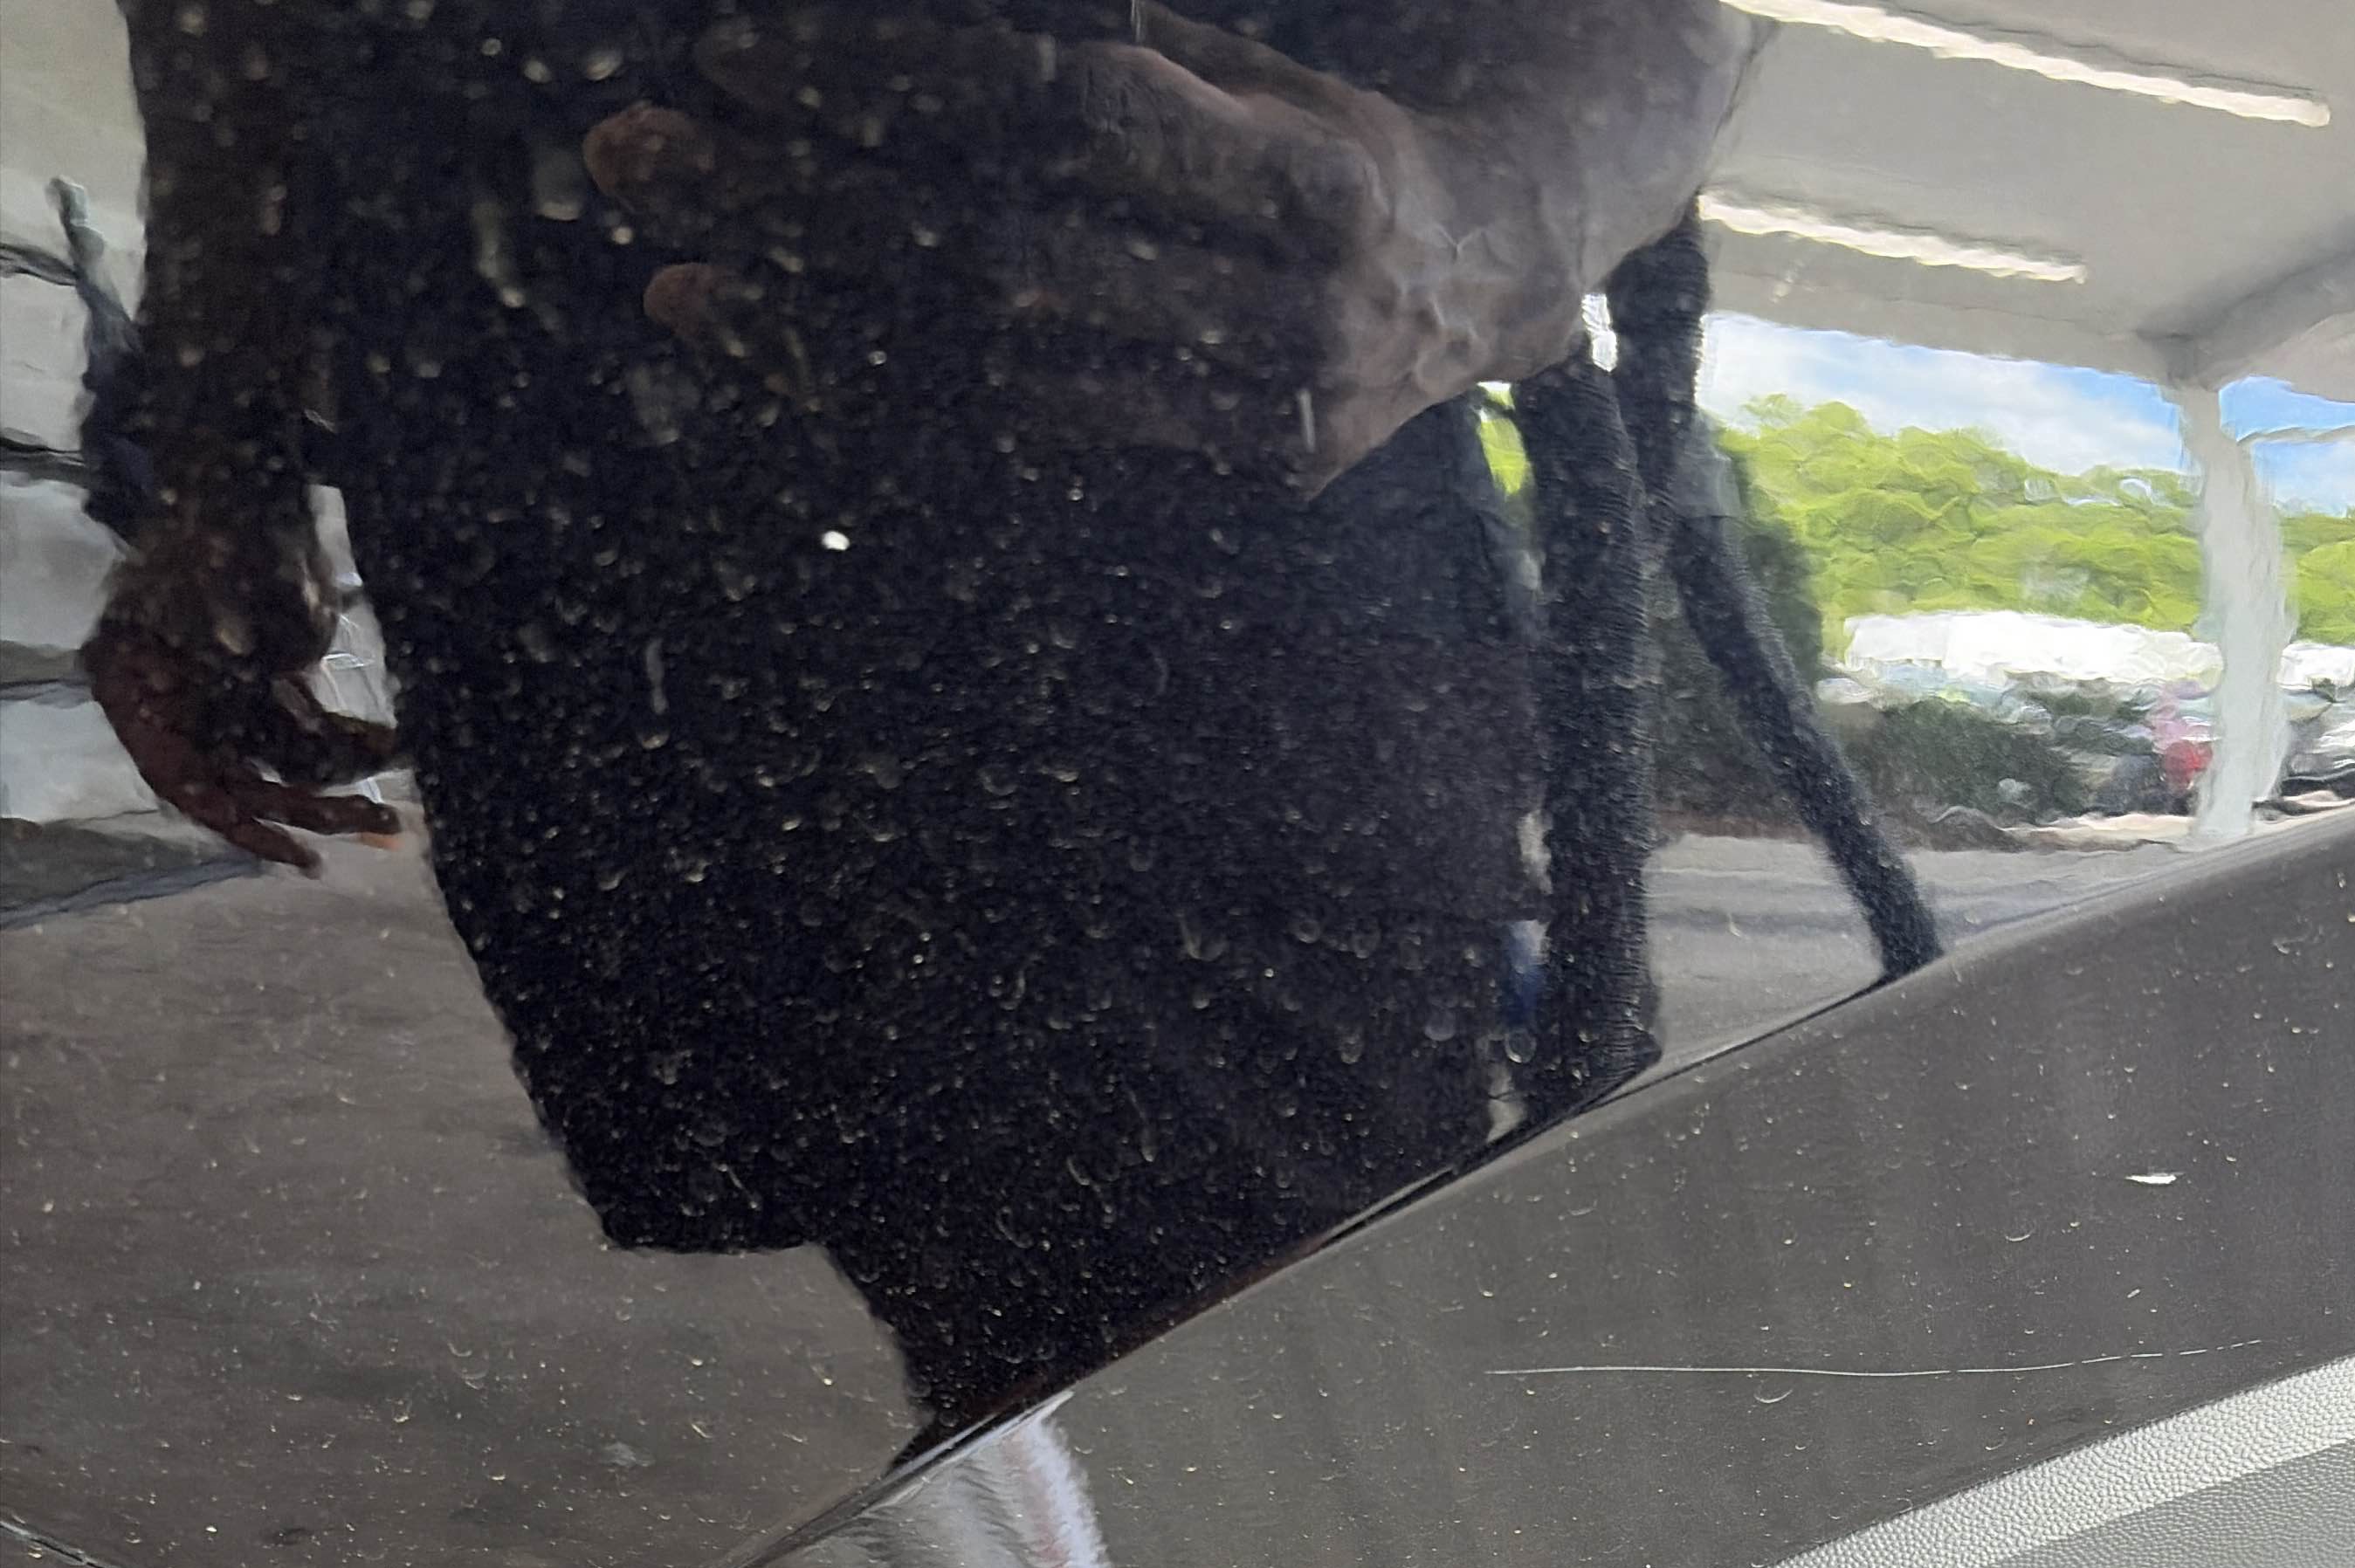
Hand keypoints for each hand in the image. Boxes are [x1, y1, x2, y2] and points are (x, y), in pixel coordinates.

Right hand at [85, 513, 398, 871]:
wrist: (237, 490)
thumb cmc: (206, 531)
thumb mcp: (205, 576)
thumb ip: (222, 619)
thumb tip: (248, 649)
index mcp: (139, 694)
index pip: (187, 785)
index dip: (242, 824)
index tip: (297, 851)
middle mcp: (180, 709)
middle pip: (246, 785)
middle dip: (313, 810)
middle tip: (376, 823)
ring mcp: (225, 702)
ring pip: (283, 765)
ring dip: (340, 782)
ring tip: (392, 809)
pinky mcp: (267, 690)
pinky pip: (306, 733)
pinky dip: (345, 743)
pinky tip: (387, 745)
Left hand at [583, 6, 1562, 488]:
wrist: (1481, 273)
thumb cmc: (1322, 139)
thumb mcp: (1240, 62)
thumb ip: (1113, 55)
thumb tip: (894, 41)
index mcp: (1303, 173)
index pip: (1055, 112)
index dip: (889, 82)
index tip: (736, 58)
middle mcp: (1289, 312)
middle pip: (995, 251)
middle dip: (799, 205)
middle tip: (635, 161)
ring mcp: (1260, 424)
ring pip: (994, 380)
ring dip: (815, 333)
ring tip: (672, 280)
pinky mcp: (1228, 497)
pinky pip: (1024, 465)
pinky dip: (890, 422)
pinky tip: (778, 374)